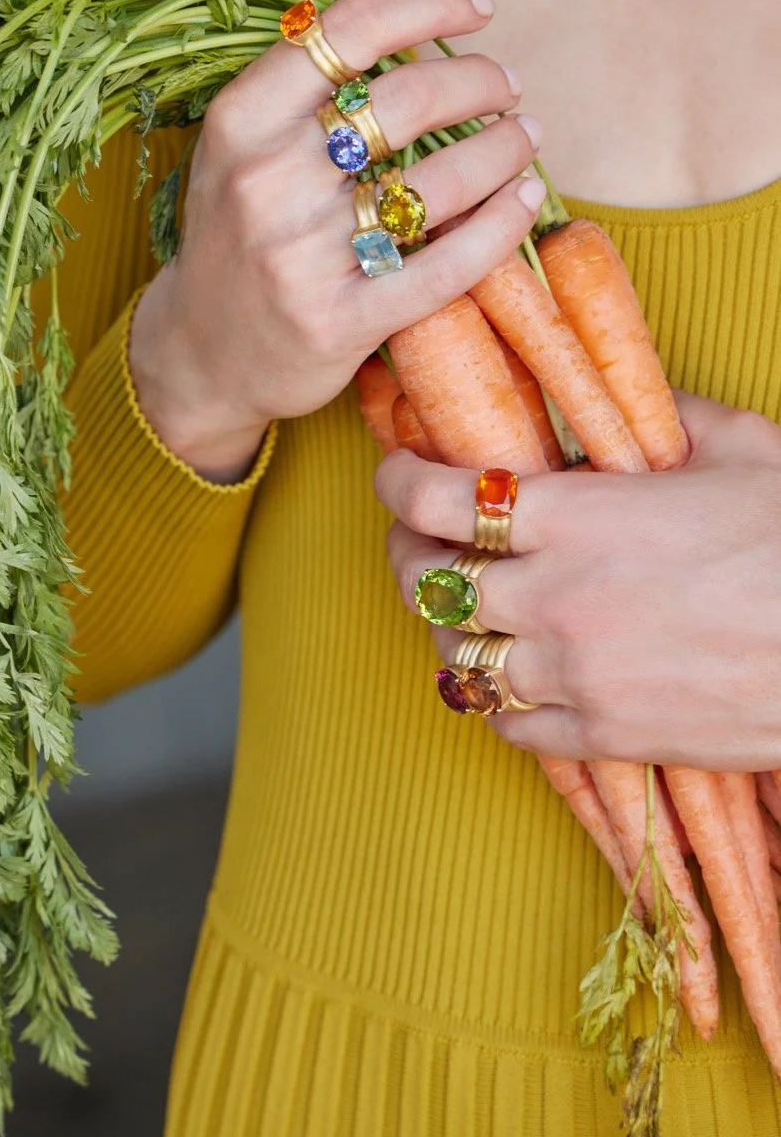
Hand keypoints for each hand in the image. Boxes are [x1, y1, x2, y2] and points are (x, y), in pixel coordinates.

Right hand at [129, 0, 544, 478]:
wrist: (201, 351)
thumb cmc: (236, 230)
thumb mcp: (256, 134)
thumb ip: (328, 43)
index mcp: (240, 122)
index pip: (349, 31)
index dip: (429, 3)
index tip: (478, 7)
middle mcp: (267, 184)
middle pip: (408, 101)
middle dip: (482, 81)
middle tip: (508, 84)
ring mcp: (303, 258)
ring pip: (438, 184)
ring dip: (504, 149)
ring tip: (523, 136)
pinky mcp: (342, 321)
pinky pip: (446, 265)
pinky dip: (500, 226)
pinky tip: (525, 198)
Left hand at [375, 392, 780, 770]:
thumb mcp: (741, 449)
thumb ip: (667, 416)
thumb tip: (630, 402)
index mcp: (578, 516)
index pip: (438, 498)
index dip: (398, 480)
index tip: (395, 473)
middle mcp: (555, 595)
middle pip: (425, 579)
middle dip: (407, 552)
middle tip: (418, 540)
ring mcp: (573, 672)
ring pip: (456, 656)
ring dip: (451, 627)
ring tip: (468, 609)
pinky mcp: (602, 734)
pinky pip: (508, 726)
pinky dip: (499, 700)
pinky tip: (517, 678)